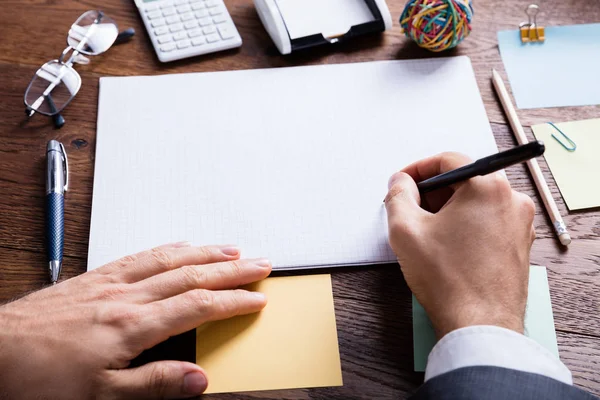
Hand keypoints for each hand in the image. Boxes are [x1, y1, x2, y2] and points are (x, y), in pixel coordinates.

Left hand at [0, 243, 270, 399]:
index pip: (198, 306)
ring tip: (231, 248)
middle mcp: (125, 296)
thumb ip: (153, 385)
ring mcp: (110, 282)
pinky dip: (168, 248)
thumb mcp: (99, 397)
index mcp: (132, 326)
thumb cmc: (38, 378)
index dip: (233, 301)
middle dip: (231, 269)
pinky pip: (140, 255)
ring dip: (205, 252)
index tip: (257, 298)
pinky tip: (178, 246)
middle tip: (260, 263)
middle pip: (192, 275)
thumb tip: (196, 379)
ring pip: (169, 259)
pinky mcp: (94, 277)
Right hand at [384, 152, 534, 338]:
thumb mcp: (406, 230)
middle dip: (432, 192)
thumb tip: (401, 182)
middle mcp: (511, 199)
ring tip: (426, 233)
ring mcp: (520, 224)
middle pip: (464, 180)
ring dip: (448, 209)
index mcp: (487, 187)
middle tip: (409, 209)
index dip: (418, 169)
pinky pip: (488, 222)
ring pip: (476, 202)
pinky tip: (447, 247)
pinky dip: (465, 225)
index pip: (448, 160)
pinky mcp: (520, 245)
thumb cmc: (447, 278)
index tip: (402, 183)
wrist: (480, 324)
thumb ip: (398, 195)